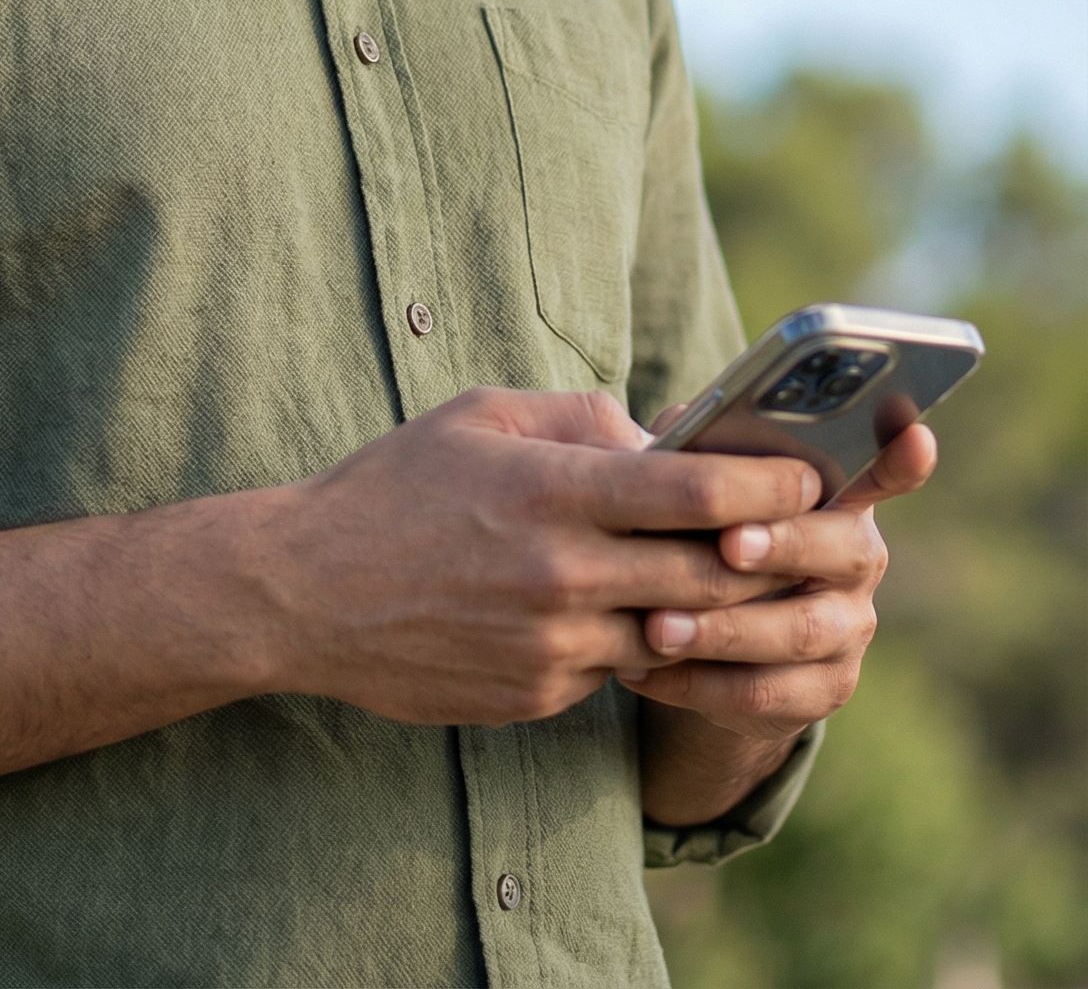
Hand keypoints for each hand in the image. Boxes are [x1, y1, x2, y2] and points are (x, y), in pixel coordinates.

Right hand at [271, 388, 820, 729]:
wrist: (306, 592)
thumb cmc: (395, 487)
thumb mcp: (480, 417)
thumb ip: (579, 417)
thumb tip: (660, 436)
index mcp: (551, 489)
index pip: (696, 491)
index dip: (768, 485)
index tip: (807, 477)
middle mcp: (562, 572)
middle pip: (711, 573)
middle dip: (766, 554)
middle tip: (804, 535)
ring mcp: (552, 644)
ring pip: (675, 633)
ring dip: (709, 608)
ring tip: (732, 578)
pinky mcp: (538, 696)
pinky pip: (616, 669)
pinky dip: (635, 640)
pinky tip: (629, 614)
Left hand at [617, 419, 937, 751]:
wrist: (707, 635)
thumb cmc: (699, 526)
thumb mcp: (694, 480)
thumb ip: (696, 450)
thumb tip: (672, 432)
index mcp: (836, 493)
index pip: (885, 469)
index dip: (903, 456)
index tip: (915, 436)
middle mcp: (856, 560)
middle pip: (839, 551)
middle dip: (782, 545)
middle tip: (728, 544)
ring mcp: (847, 630)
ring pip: (797, 632)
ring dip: (723, 630)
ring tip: (658, 626)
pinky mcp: (820, 691)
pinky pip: (763, 694)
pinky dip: (697, 683)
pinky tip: (641, 667)